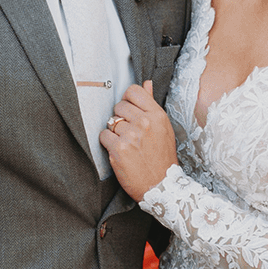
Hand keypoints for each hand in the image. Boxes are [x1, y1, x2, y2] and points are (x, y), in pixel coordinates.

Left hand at [101, 80, 175, 200]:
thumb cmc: (162, 158)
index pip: (133, 91)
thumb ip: (152, 104)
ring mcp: (131, 135)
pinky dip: (107, 143)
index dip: (128, 100)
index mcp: (157, 115)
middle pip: (119, 106)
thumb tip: (146, 83)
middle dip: (120, 119)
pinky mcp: (119, 149)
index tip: (129, 111)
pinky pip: (103, 135)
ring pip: (110, 122)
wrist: (162, 186)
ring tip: (127, 145)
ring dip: (114, 133)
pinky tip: (119, 151)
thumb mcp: (164, 128)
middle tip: (130, 134)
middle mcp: (145, 123)